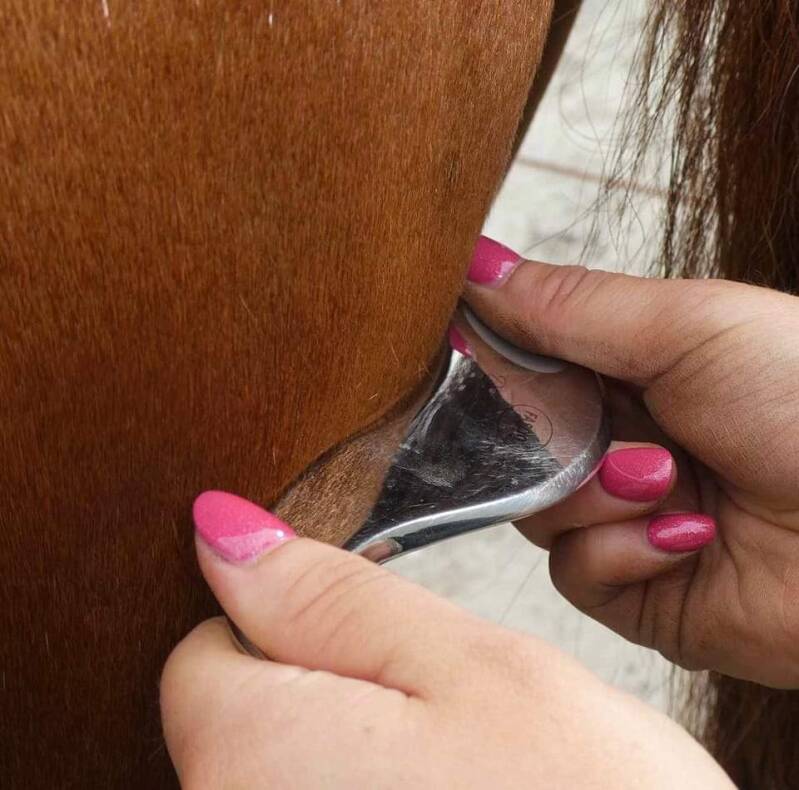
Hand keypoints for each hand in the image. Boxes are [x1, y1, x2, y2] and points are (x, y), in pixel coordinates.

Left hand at [161, 491, 729, 788]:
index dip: (298, 630)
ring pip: (286, 777)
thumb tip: (222, 529)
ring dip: (357, 762)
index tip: (377, 652)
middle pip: (242, 726)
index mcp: (251, 760)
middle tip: (442, 726)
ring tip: (455, 781)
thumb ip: (331, 598)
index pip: (207, 650)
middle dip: (331, 699)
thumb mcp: (474, 667)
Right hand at [461, 236, 798, 687]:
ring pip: (534, 508)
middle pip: (515, 441)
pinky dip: (618, 551)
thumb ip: (571, 304)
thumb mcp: (690, 327)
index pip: (524, 362)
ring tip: (668, 481)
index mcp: (628, 371)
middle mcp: (617, 443)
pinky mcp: (633, 587)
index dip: (500, 364)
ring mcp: (621, 516)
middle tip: (607, 426)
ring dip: (593, 494)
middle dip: (550, 435)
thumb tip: (477, 266)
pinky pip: (572, 571)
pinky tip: (685, 536)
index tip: (489, 360)